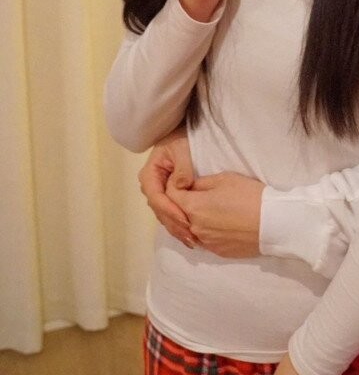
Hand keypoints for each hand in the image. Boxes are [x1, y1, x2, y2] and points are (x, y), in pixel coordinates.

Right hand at [138, 125, 196, 247]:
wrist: (181, 134)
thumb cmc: (181, 139)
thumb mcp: (182, 149)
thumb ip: (182, 167)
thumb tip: (181, 187)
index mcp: (150, 175)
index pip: (157, 198)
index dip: (171, 210)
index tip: (186, 220)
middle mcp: (150, 187)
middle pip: (160, 211)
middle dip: (175, 224)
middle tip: (191, 237)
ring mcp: (157, 193)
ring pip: (164, 215)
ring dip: (177, 228)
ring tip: (192, 240)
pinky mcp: (166, 197)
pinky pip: (170, 214)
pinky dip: (179, 225)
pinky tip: (190, 235)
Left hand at [174, 172, 265, 257]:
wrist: (273, 223)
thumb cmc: (249, 196)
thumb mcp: (224, 179)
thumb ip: (200, 183)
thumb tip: (189, 187)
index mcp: (193, 207)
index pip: (170, 196)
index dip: (174, 186)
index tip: (184, 182)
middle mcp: (194, 228)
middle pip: (179, 214)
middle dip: (184, 204)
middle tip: (198, 194)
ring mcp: (205, 242)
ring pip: (191, 229)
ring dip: (195, 219)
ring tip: (212, 210)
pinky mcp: (217, 252)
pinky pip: (204, 239)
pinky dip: (207, 231)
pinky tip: (221, 223)